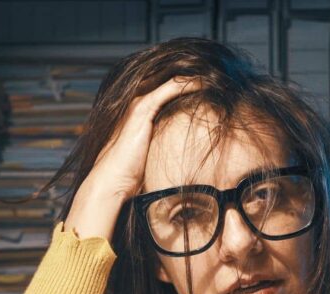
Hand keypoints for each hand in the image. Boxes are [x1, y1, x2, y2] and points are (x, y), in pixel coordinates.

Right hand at [65, 76, 202, 240]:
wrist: (113, 181)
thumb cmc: (131, 174)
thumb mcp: (153, 155)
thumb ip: (164, 147)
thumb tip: (184, 157)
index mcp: (141, 113)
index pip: (167, 91)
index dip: (187, 87)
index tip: (210, 88)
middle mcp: (138, 103)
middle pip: (169, 82)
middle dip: (192, 79)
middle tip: (216, 78)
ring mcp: (139, 104)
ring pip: (172, 81)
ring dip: (194, 79)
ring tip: (215, 77)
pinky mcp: (143, 108)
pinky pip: (170, 88)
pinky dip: (188, 84)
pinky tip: (204, 83)